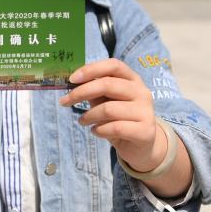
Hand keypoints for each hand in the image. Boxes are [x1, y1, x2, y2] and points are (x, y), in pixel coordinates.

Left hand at [58, 58, 163, 172]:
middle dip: (81, 92)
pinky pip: (115, 128)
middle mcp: (142, 92)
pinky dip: (99, 130)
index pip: (113, 65)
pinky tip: (95, 131)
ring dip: (89, 115)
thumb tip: (72, 83)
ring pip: (109, 109)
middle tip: (64, 101)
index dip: (91, 69)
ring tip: (82, 121)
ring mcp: (145, 111)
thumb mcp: (108, 102)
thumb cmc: (121, 119)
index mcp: (133, 80)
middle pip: (108, 84)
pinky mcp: (145, 131)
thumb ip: (95, 92)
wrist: (143, 146)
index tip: (71, 79)